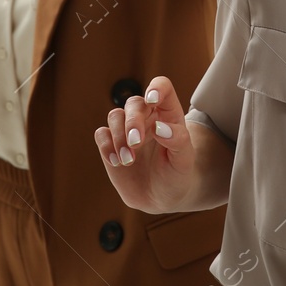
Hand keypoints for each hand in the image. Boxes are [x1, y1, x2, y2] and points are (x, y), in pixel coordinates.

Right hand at [94, 76, 197, 212]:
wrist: (160, 198)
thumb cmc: (177, 175)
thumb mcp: (184, 160)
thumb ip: (177, 140)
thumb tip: (159, 127)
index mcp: (168, 115)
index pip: (162, 88)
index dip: (156, 88)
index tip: (152, 100)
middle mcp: (146, 118)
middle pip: (134, 103)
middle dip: (132, 121)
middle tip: (136, 143)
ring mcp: (126, 130)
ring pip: (115, 116)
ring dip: (119, 137)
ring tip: (129, 160)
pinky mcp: (111, 144)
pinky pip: (101, 134)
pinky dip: (106, 146)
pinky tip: (117, 162)